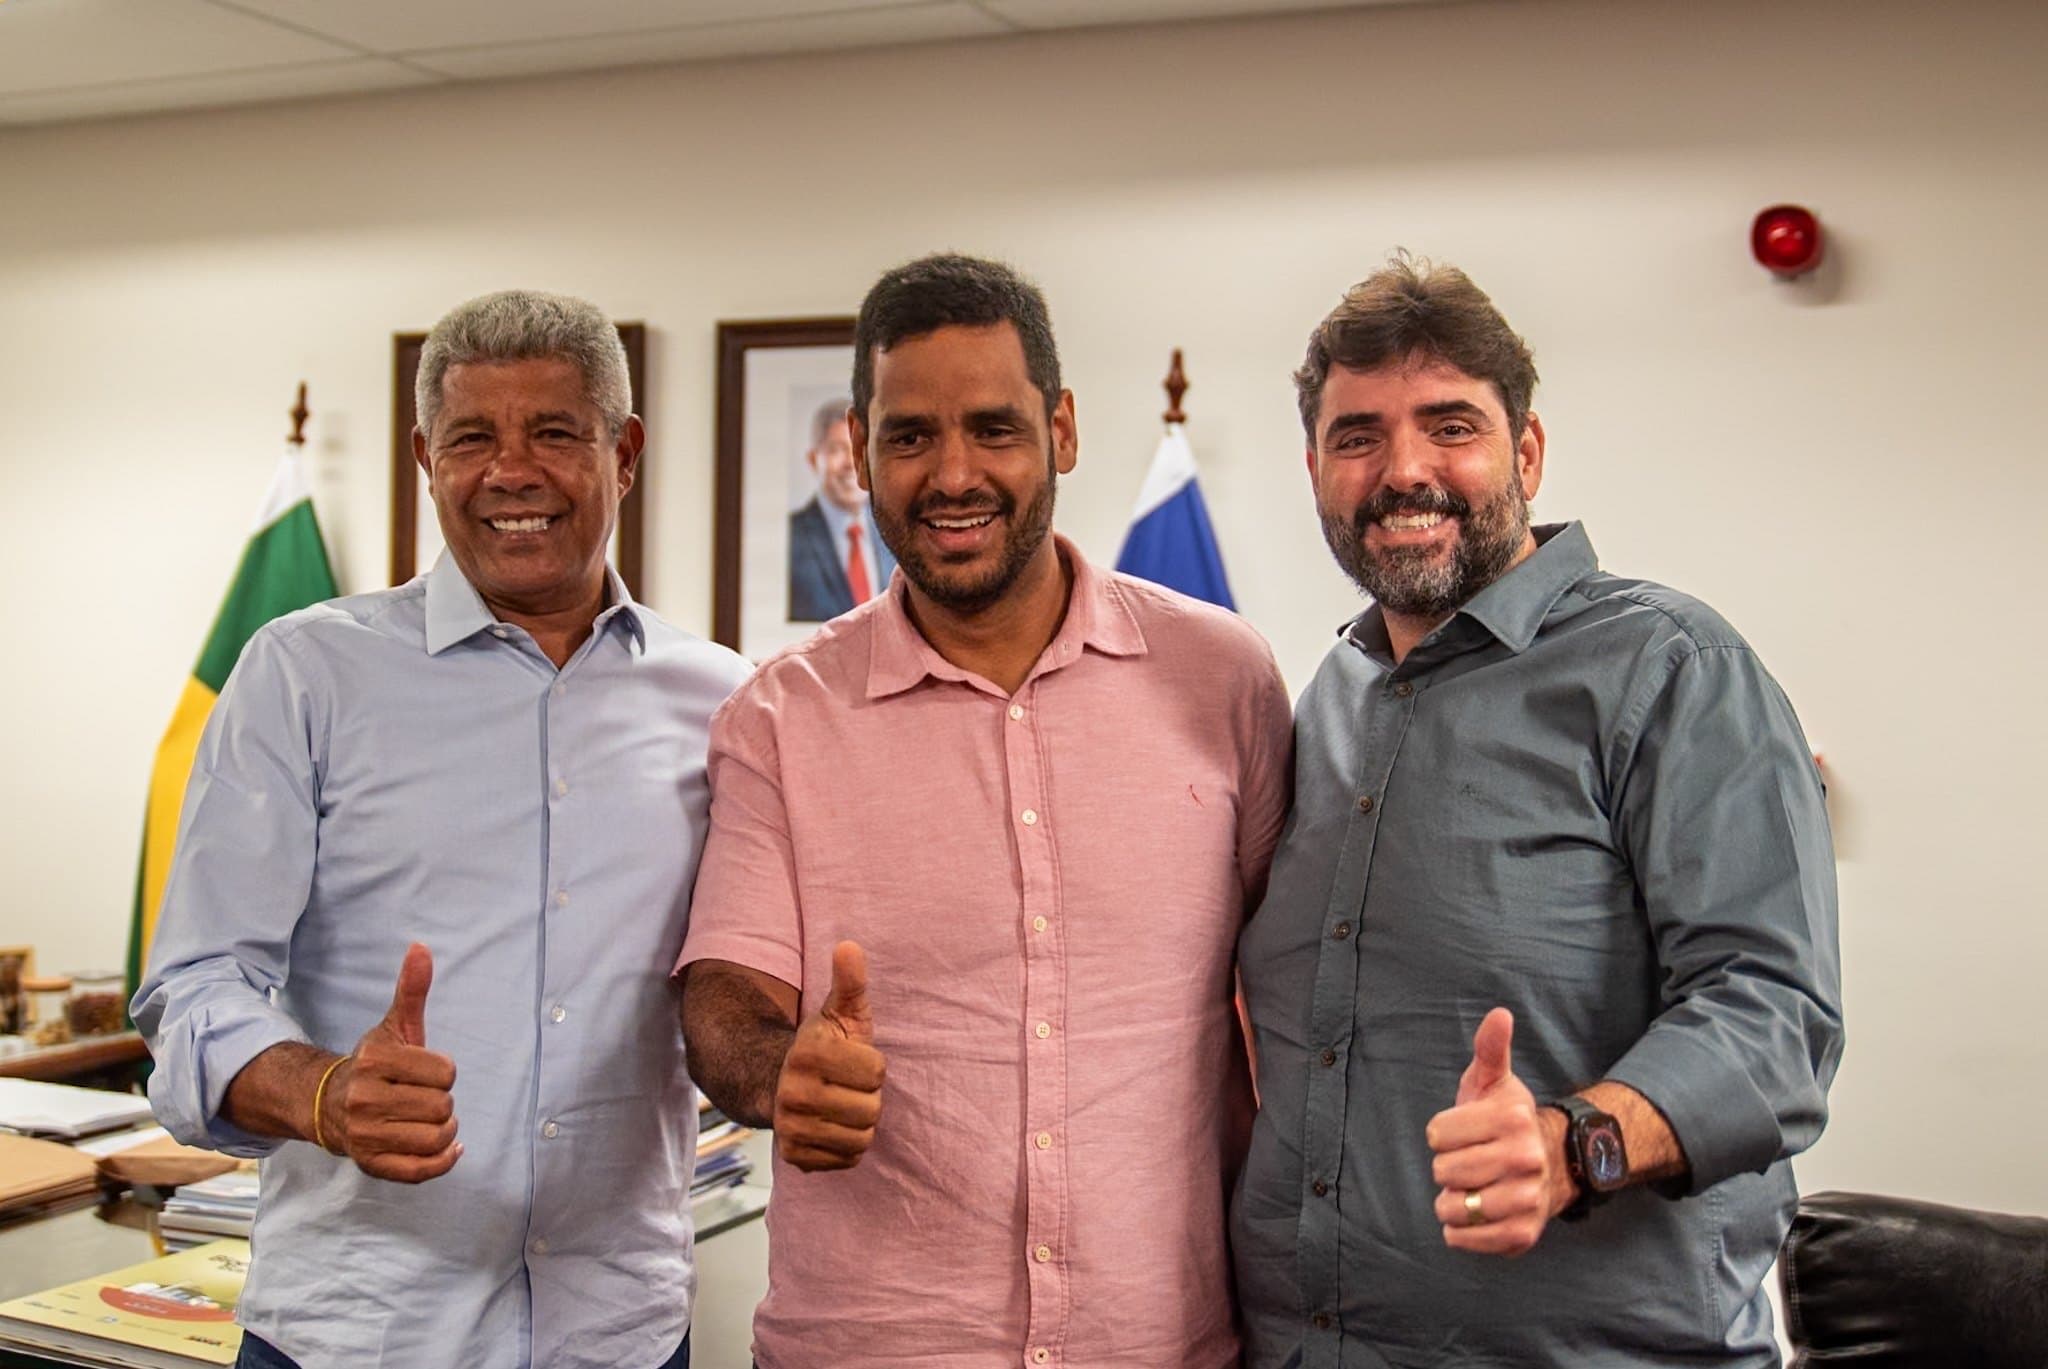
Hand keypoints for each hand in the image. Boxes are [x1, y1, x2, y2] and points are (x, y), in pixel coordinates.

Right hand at [320, 942, 461, 1182]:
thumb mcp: (393, 1026)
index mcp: (374, 1061)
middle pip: (443, 1107)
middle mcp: (364, 1099)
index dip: (444, 1072)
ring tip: (430, 1120)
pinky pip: (421, 1171)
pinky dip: (444, 1161)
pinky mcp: (371, 1164)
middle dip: (442, 1101)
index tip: (425, 1072)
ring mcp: (365, 1135)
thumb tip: (421, 947)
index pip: (445, 1072)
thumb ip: (411, 989)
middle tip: (422, 1097)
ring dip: (444, 1130)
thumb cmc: (374, 1065)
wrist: (329, 1105)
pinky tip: (450, 1147)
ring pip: (437, 1138)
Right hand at [773, 941, 884, 1171]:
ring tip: (840, 1104)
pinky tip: (832, 1126)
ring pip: (862, 1137)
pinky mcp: (795, 1158)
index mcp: (807, 1054)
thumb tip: (849, 946)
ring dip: (859, 1122)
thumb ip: (849, 981)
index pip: (877, 1071)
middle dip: (867, 1096)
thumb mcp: (838, 1011)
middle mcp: (793, 1094)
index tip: (851, 1058)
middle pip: (872, 1109)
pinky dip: (847, 1145)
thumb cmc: (823, 1045)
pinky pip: (848, 1159)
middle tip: (846, 1085)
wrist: (777, 1084)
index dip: (871, 1064)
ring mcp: (791, 1129)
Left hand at [1424, 1007, 1574, 1254]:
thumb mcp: (1494, 1081)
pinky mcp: (1522, 1235)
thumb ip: (1490, 1048)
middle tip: (1470, 1161)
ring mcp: (1526, 1199)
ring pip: (1452, 1208)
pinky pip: (1465, 1239)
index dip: (1442, 1134)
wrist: (1551, 1166)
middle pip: (1443, 1172)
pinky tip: (1474, 1215)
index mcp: (1512, 1118)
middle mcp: (1526, 1159)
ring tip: (1472, 1188)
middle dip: (1447, 1168)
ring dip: (1451, 1201)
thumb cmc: (1505, 1121)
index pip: (1437, 1134)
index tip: (1462, 1132)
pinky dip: (1459, 1231)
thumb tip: (1499, 1014)